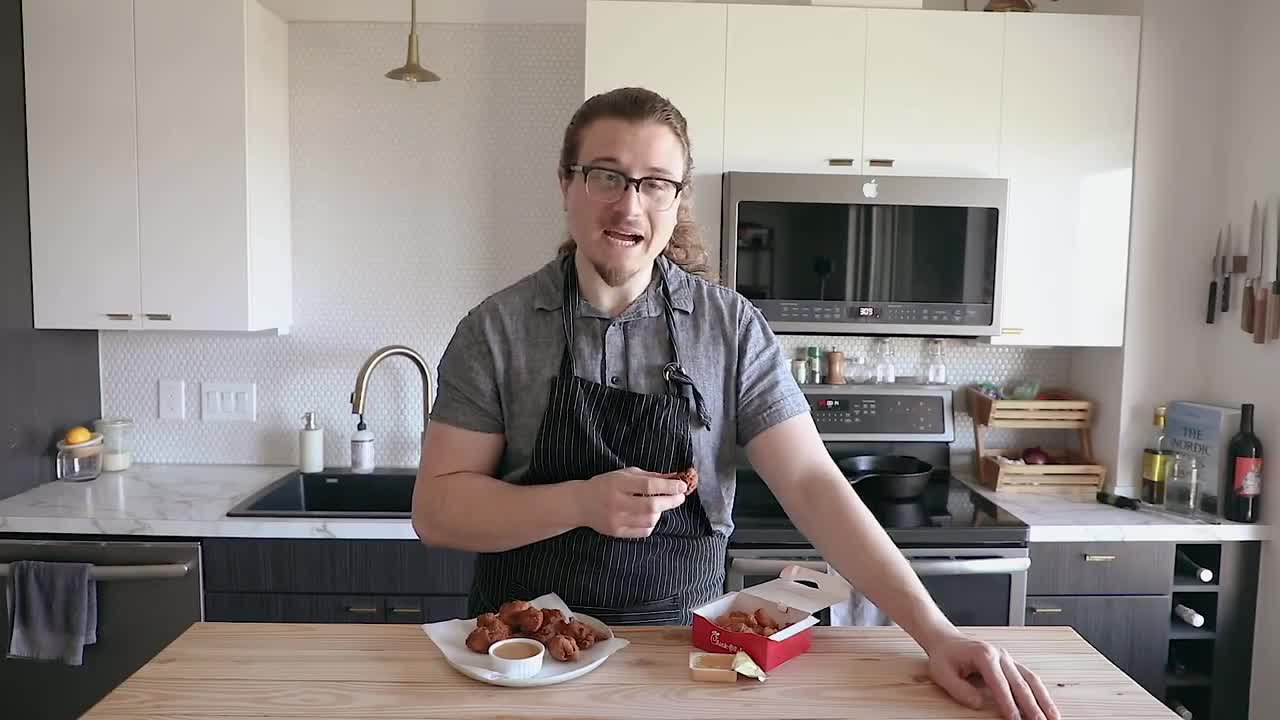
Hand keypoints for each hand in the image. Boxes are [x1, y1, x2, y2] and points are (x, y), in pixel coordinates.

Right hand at [577, 467, 685, 537]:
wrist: (580, 503)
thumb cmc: (606, 484)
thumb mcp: (625, 474)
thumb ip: (650, 476)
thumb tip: (675, 477)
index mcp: (618, 484)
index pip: (648, 486)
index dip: (668, 487)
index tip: (682, 486)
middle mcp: (617, 503)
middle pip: (651, 506)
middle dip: (671, 501)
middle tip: (680, 497)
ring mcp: (617, 520)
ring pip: (650, 520)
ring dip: (661, 512)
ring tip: (661, 505)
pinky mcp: (617, 532)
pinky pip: (644, 531)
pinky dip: (652, 523)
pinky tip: (649, 516)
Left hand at [925, 633, 1058, 719]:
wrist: (947, 640)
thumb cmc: (945, 656)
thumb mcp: (942, 673)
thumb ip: (960, 690)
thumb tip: (979, 704)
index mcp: (983, 655)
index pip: (999, 683)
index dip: (1008, 703)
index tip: (1015, 719)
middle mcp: (1000, 655)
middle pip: (1020, 683)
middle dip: (1032, 706)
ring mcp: (1008, 658)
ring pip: (1031, 680)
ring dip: (1043, 700)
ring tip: (1053, 717)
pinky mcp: (1012, 664)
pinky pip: (1029, 678)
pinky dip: (1040, 693)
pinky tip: (1047, 706)